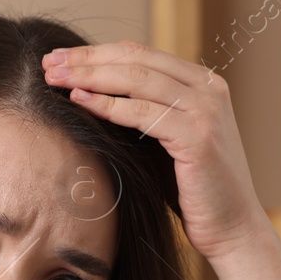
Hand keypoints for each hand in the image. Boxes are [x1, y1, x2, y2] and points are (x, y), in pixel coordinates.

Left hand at [42, 40, 272, 262]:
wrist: (231, 227)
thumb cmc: (191, 189)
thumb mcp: (165, 139)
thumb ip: (143, 111)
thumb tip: (88, 92)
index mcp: (202, 82)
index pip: (140, 53)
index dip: (96, 52)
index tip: (59, 58)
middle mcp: (208, 88)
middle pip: (136, 59)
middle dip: (87, 58)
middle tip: (48, 63)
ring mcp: (206, 109)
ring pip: (137, 80)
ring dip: (90, 76)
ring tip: (54, 78)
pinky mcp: (198, 136)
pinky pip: (142, 114)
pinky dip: (108, 105)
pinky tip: (79, 100)